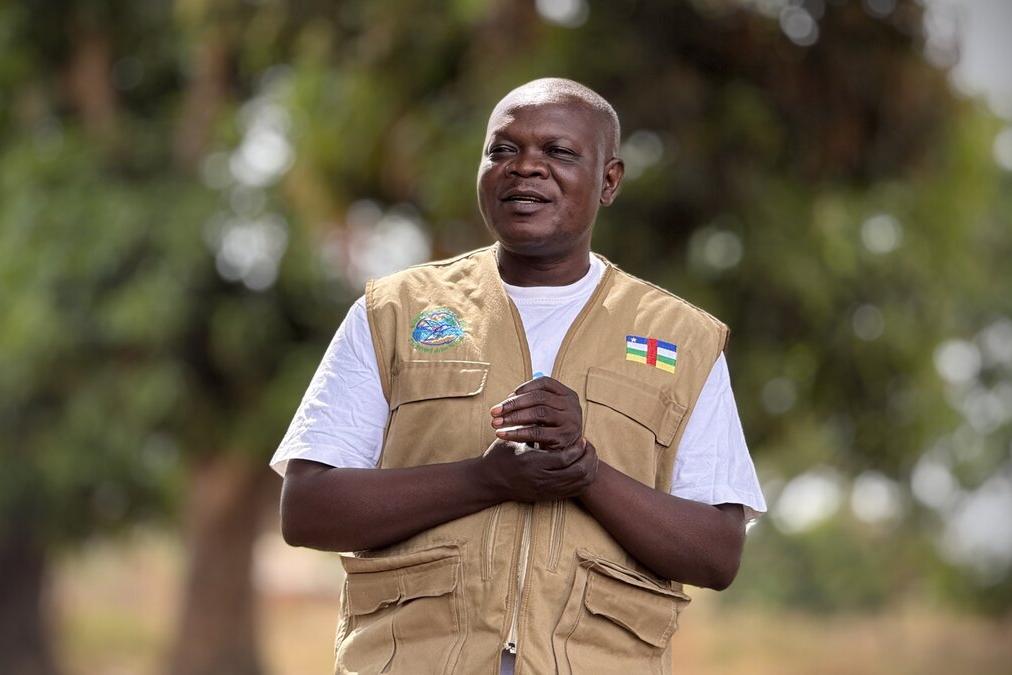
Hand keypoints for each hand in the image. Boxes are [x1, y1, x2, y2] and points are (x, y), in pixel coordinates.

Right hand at [476, 437, 598, 501]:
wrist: (489, 481)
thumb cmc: (500, 455)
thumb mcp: (511, 438)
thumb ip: (529, 426)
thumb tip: (548, 407)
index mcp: (532, 463)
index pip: (565, 456)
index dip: (576, 447)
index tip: (580, 436)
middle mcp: (541, 480)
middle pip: (577, 472)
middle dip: (587, 458)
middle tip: (587, 446)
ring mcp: (545, 491)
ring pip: (579, 483)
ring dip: (587, 468)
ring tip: (587, 455)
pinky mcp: (548, 497)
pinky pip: (575, 491)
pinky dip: (583, 479)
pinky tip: (582, 467)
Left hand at [490, 377, 582, 450]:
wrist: (563, 456)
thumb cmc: (550, 430)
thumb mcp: (546, 412)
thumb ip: (533, 401)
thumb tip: (509, 397)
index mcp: (568, 394)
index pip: (545, 383)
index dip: (524, 387)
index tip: (507, 396)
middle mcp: (572, 406)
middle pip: (539, 397)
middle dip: (514, 403)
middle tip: (494, 411)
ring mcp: (570, 422)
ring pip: (539, 413)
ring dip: (514, 417)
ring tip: (496, 422)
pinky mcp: (563, 438)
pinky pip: (537, 432)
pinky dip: (517, 432)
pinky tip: (502, 434)